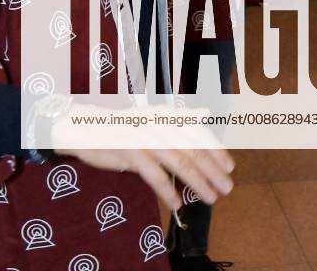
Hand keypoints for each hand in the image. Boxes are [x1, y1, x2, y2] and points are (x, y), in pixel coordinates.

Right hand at [51, 104, 233, 209]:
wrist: (85, 127)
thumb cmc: (122, 125)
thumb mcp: (151, 117)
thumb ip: (178, 118)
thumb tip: (204, 113)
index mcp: (165, 114)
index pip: (197, 131)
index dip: (216, 149)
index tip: (230, 166)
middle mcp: (158, 124)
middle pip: (193, 150)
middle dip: (213, 170)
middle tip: (227, 187)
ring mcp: (145, 139)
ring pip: (179, 163)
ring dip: (198, 183)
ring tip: (210, 198)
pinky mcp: (132, 154)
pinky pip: (155, 176)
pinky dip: (168, 191)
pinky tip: (177, 203)